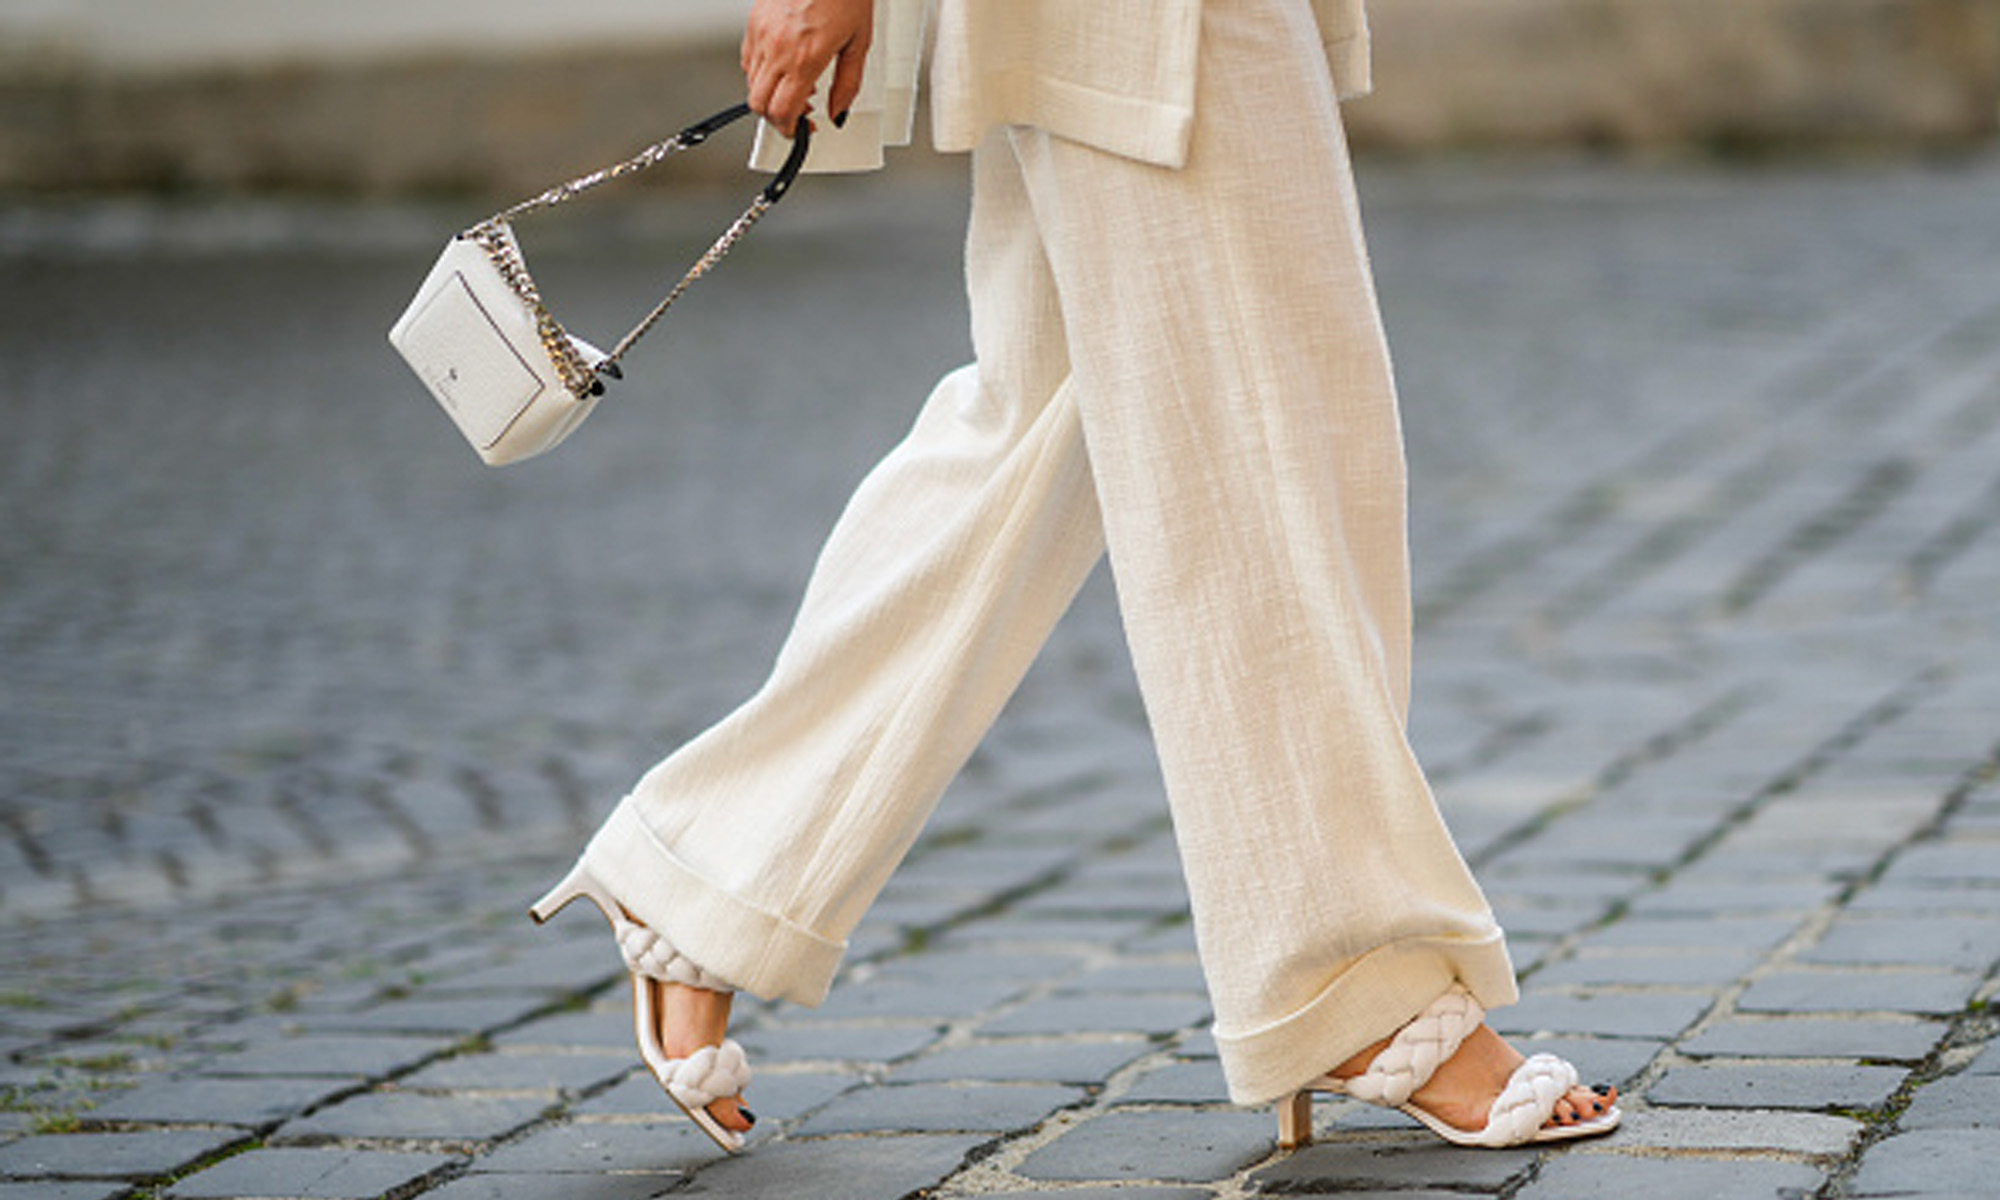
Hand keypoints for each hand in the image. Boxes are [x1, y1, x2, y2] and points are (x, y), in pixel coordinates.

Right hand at [741, 0, 873, 137]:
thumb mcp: (859, 42)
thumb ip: (848, 84)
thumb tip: (838, 112)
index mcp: (805, 58)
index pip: (782, 112)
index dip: (790, 130)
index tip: (800, 130)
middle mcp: (778, 48)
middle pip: (760, 105)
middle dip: (777, 117)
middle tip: (798, 114)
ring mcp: (761, 34)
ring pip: (752, 84)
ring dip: (771, 94)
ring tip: (795, 85)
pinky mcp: (754, 21)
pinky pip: (748, 59)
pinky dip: (761, 72)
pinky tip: (782, 65)